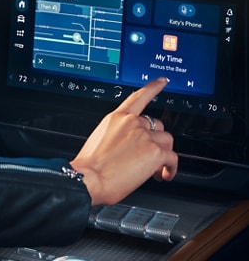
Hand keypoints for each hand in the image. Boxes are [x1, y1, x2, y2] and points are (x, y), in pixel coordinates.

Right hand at [70, 77, 177, 205]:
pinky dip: (170, 168)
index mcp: (116, 118)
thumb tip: (128, 147)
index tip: (162, 81)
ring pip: (167, 141)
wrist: (88, 179)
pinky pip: (172, 158)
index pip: (138, 97)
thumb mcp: (98, 142)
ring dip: (163, 155)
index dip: (153, 87)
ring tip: (155, 169)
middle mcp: (132, 123)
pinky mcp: (155, 152)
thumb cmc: (89, 167)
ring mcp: (145, 136)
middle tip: (148, 157)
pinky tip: (164, 175)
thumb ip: (117, 137)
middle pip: (157, 125)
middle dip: (155, 140)